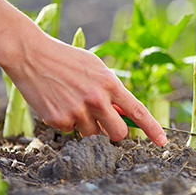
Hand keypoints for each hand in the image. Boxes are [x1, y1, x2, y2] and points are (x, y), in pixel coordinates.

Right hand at [4, 28, 166, 144]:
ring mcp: (77, 111)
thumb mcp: (96, 68)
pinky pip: (71, 131)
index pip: (136, 111)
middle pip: (117, 133)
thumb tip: (122, 111)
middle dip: (114, 131)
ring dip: (88, 124)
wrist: (33, 55)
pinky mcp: (58, 120)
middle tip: (105, 122)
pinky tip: (60, 102)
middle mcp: (96, 99)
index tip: (162, 140)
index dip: (151, 128)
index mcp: (109, 83)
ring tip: (74, 101)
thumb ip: (111, 89)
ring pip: (92, 134)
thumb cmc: (68, 59)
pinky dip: (68, 121)